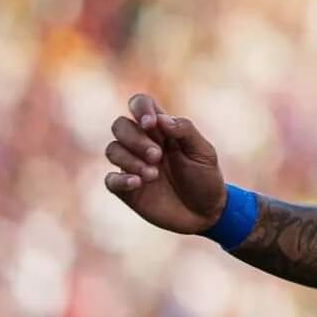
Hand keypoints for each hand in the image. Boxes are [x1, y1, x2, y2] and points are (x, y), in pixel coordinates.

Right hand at [104, 93, 227, 234]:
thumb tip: (160, 119)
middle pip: (120, 125)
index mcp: (162, 129)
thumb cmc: (206, 178)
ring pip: (112, 149)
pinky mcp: (126, 189)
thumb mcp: (203, 152)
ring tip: (153, 174)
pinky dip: (120, 179)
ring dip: (130, 160)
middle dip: (135, 139)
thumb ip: (185, 131)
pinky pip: (110, 179)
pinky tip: (137, 183)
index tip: (150, 123)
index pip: (140, 104)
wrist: (206, 212)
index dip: (140, 108)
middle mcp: (142, 144)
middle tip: (157, 156)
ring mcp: (132, 166)